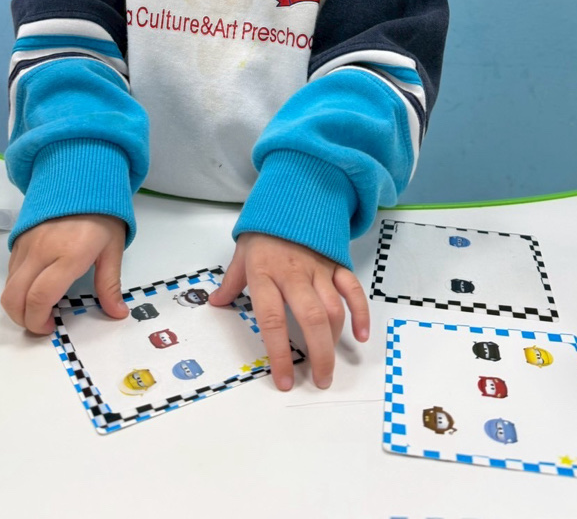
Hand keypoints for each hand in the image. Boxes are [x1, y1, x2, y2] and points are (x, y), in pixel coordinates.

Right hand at [1, 215, 127, 334]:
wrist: (83, 177)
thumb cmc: (103, 214)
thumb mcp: (113, 249)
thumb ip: (110, 284)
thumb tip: (118, 313)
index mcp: (68, 254)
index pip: (40, 297)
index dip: (39, 320)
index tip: (51, 327)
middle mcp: (41, 250)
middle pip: (13, 297)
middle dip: (22, 319)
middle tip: (41, 324)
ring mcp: (26, 243)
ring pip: (8, 285)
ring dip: (18, 304)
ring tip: (40, 307)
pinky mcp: (19, 238)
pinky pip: (10, 270)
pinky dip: (17, 286)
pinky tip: (36, 286)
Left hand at [208, 233, 369, 391]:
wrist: (291, 197)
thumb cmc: (263, 230)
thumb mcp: (242, 253)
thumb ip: (231, 282)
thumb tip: (216, 303)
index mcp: (265, 274)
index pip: (272, 320)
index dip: (279, 353)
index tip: (284, 380)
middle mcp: (293, 274)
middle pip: (310, 319)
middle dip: (318, 355)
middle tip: (320, 380)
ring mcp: (318, 268)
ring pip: (333, 308)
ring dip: (334, 341)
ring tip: (329, 366)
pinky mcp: (337, 263)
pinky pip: (352, 290)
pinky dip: (360, 313)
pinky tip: (361, 336)